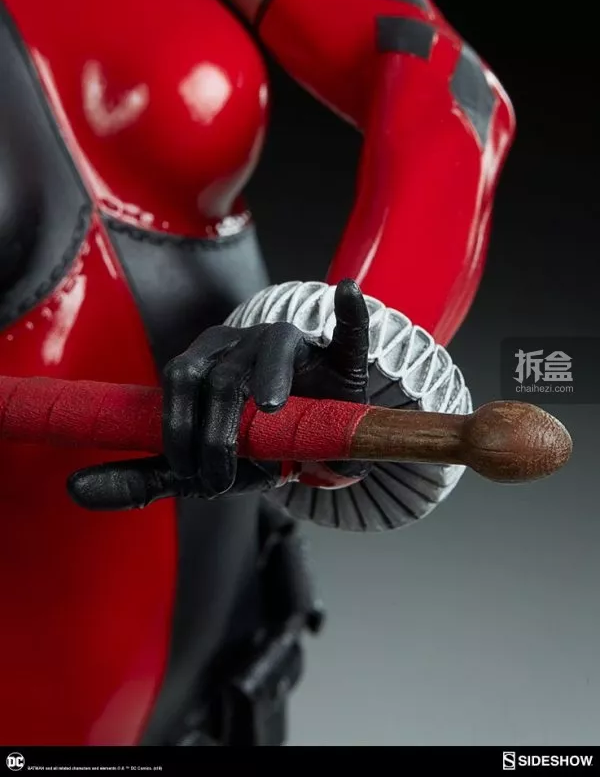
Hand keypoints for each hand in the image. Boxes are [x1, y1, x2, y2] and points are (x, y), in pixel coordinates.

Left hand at [68, 279, 369, 509]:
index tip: (191, 473)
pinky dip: (350, 313)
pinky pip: (347, 330)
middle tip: (225, 478)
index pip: (179, 380)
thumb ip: (142, 475)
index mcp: (203, 361)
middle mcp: (242, 344)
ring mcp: (291, 344)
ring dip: (271, 377)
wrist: (308, 442)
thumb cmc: (248, 444)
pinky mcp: (338, 354)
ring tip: (270, 409)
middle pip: (223, 373)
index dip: (179, 425)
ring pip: (276, 346)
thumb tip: (72, 490)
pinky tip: (347, 293)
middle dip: (219, 429)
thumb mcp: (194, 462)